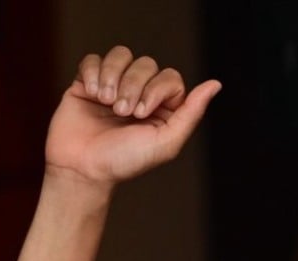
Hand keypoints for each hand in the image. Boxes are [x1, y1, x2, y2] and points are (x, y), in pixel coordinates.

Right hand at [43, 46, 220, 185]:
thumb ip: (191, 113)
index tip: (140, 114)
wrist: (82, 169)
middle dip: (133, 86)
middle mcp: (139, 93)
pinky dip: (93, 72)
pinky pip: (93, 59)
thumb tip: (215, 84)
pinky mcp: (87, 83)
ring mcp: (113, 86)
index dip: (156, 89)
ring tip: (104, 101)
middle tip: (121, 113)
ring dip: (113, 76)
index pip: (170, 77)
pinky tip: (91, 93)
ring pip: (121, 55)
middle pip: (146, 64)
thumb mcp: (166, 142)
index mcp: (162, 108)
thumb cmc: (124, 161)